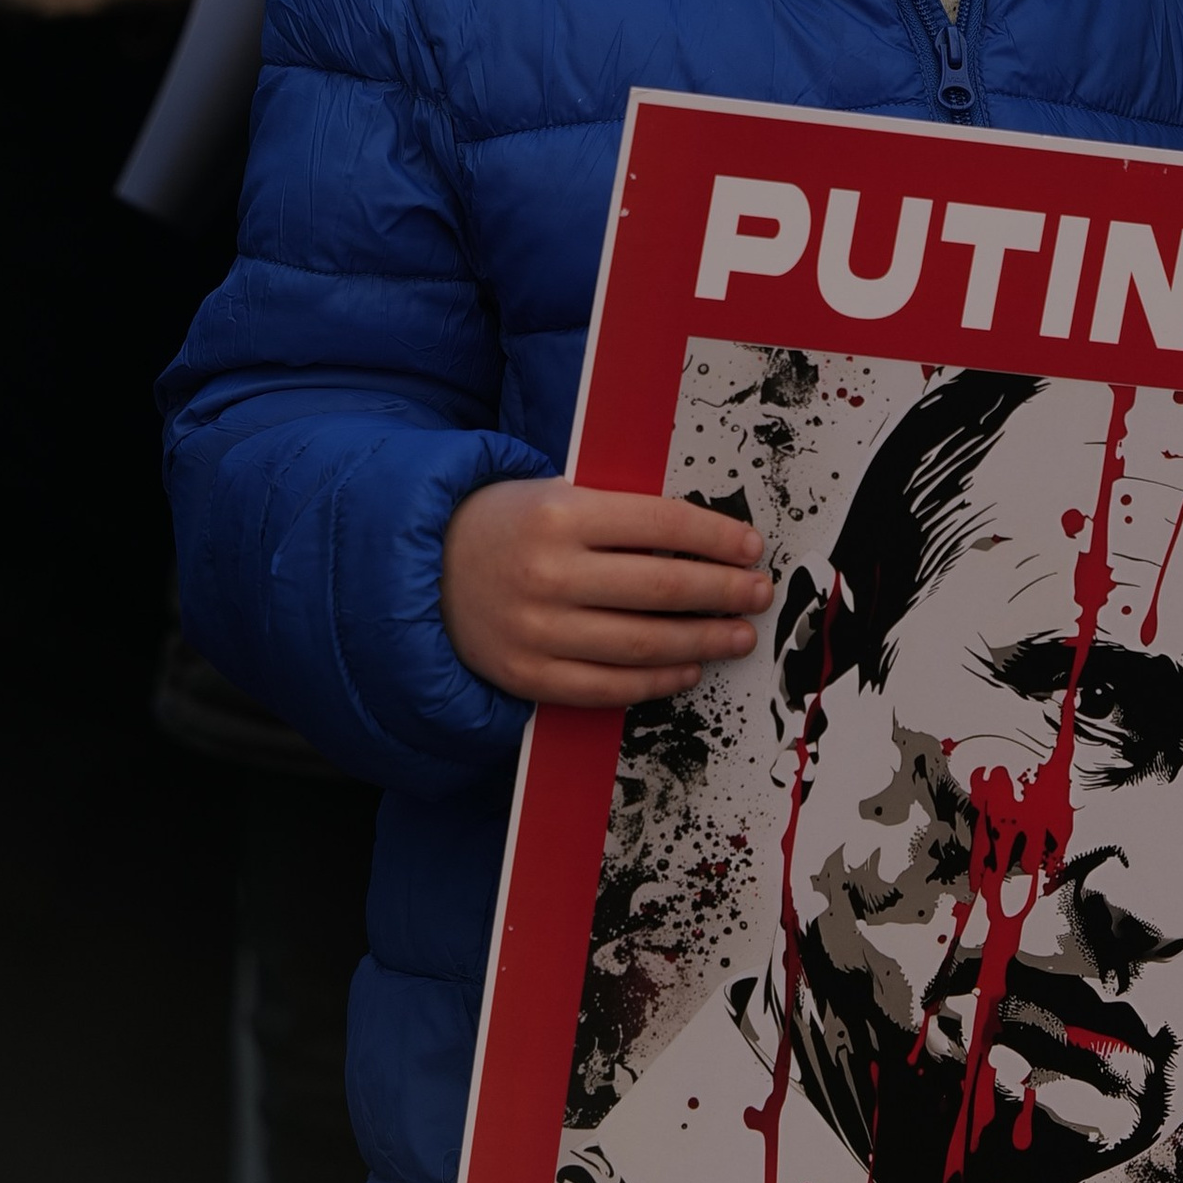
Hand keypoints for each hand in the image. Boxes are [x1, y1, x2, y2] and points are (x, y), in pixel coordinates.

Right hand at [442, 478, 773, 706]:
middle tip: (759, 593)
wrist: (423, 571)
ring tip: (736, 634)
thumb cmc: (506, 526)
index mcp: (560, 514)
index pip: (662, 523)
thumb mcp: (556, 495)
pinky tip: (688, 668)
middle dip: (724, 591)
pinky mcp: (528, 675)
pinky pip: (608, 687)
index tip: (752, 547)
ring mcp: (537, 630)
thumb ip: (620, 516)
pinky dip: (656, 681)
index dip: (717, 537)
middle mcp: (549, 573)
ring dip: (703, 641)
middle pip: (663, 587)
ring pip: (642, 643)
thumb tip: (705, 542)